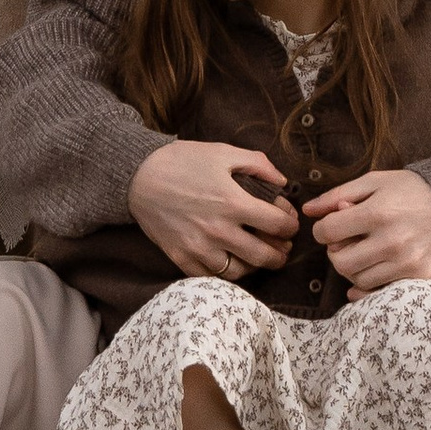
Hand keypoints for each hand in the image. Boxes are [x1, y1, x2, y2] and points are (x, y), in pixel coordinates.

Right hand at [131, 139, 299, 277]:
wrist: (139, 177)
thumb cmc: (183, 161)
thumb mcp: (222, 152)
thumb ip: (257, 164)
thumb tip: (282, 182)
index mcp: (233, 202)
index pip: (277, 224)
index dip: (290, 225)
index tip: (290, 223)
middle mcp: (219, 231)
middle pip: (264, 255)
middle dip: (281, 253)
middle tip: (284, 248)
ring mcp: (200, 248)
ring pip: (240, 271)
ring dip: (256, 266)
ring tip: (260, 257)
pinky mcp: (182, 259)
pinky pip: (212, 277)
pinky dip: (227, 273)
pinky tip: (232, 262)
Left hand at [304, 169, 430, 291]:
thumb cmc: (408, 191)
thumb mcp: (373, 182)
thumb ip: (337, 195)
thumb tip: (308, 210)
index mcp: (378, 212)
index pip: (329, 232)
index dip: (322, 229)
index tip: (331, 226)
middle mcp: (392, 240)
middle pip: (340, 262)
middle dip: (336, 252)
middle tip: (348, 241)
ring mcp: (406, 262)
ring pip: (358, 280)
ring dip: (354, 267)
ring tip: (366, 251)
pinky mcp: (418, 277)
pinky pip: (379, 292)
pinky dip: (369, 287)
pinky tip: (372, 270)